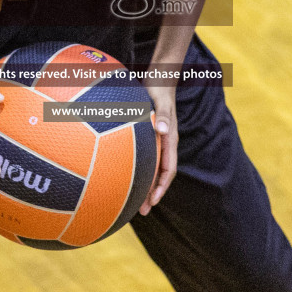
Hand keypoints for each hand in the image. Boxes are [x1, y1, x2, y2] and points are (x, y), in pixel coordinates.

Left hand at [139, 81, 176, 214]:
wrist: (158, 79)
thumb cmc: (158, 89)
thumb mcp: (161, 101)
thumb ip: (164, 115)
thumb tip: (165, 130)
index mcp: (170, 140)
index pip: (169, 169)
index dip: (162, 186)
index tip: (153, 201)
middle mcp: (164, 144)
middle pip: (159, 175)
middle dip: (152, 194)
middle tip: (140, 212)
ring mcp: (156, 142)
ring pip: (151, 168)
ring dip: (143, 185)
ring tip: (131, 202)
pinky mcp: (149, 137)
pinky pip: (143, 158)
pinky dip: (136, 169)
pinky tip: (121, 174)